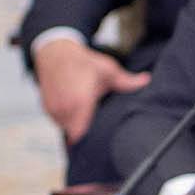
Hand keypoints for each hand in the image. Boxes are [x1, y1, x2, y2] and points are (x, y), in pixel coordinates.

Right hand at [31, 38, 147, 143]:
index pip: (82, 135)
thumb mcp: (108, 70)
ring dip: (76, 126)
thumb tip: (147, 80)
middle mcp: (65, 108)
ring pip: (67, 130)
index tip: (100, 142)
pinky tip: (75, 110)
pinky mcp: (47, 109)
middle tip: (98, 129)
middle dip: (87, 134)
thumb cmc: (84, 62)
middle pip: (76, 135)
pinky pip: (59, 123)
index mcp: (81, 101)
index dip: (91, 142)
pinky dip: (67, 120)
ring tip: (86, 115)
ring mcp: (54, 109)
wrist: (55, 52)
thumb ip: (127, 81)